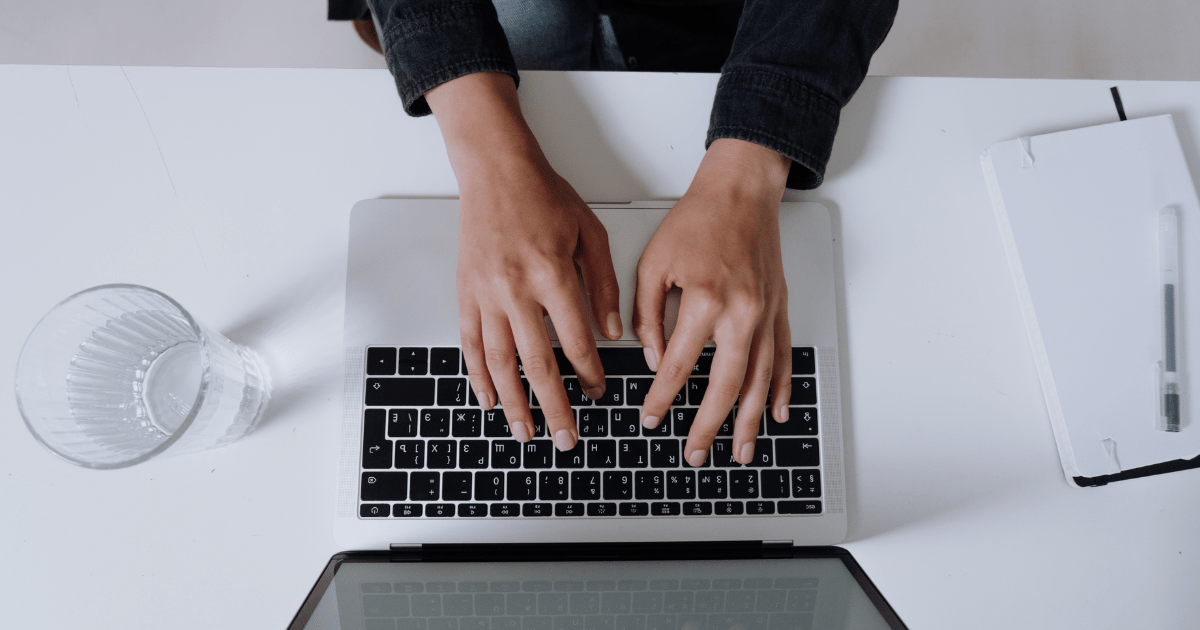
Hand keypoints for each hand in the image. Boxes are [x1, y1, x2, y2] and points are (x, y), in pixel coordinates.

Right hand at [427, 73, 621, 450]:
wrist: (494, 170)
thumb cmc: (543, 196)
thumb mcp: (590, 233)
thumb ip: (603, 284)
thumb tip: (612, 331)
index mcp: (551, 274)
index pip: (574, 339)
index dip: (589, 372)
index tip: (599, 391)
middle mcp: (515, 289)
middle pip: (536, 363)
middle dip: (554, 406)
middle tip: (565, 437)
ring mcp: (485, 295)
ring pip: (499, 362)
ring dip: (514, 403)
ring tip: (526, 432)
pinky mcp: (466, 294)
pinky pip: (471, 344)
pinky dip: (478, 376)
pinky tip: (489, 399)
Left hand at [634, 139, 792, 466]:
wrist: (742, 192)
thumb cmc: (699, 220)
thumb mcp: (653, 263)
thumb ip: (646, 315)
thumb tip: (652, 358)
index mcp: (704, 300)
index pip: (678, 366)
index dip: (661, 398)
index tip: (650, 418)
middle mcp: (741, 313)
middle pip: (725, 387)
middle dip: (707, 427)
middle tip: (694, 453)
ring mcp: (766, 314)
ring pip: (759, 382)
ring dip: (749, 422)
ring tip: (739, 452)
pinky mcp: (779, 310)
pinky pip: (782, 359)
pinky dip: (780, 390)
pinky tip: (775, 414)